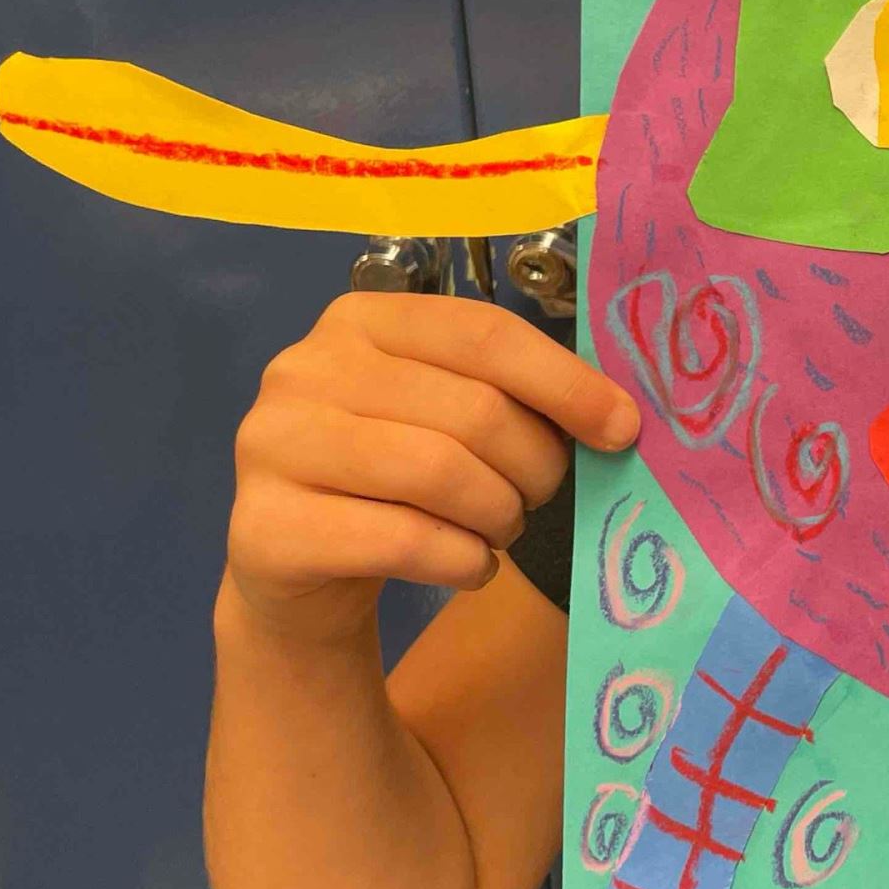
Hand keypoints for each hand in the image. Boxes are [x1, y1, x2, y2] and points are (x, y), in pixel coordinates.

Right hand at [226, 292, 638, 643]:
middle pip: (472, 411)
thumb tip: (618, 415)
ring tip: (501, 529)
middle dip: (533, 466)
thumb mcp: (446, 413)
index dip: (566, 383)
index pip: (485, 334)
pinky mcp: (265, 527)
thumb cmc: (394, 475)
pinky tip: (469, 566)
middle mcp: (305, 368)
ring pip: (440, 474)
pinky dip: (463, 562)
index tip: (623, 428)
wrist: (298, 568)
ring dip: (499, 516)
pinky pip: (404, 541)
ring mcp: (273, 445)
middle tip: (539, 497)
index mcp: (362, 320)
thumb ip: (512, 394)